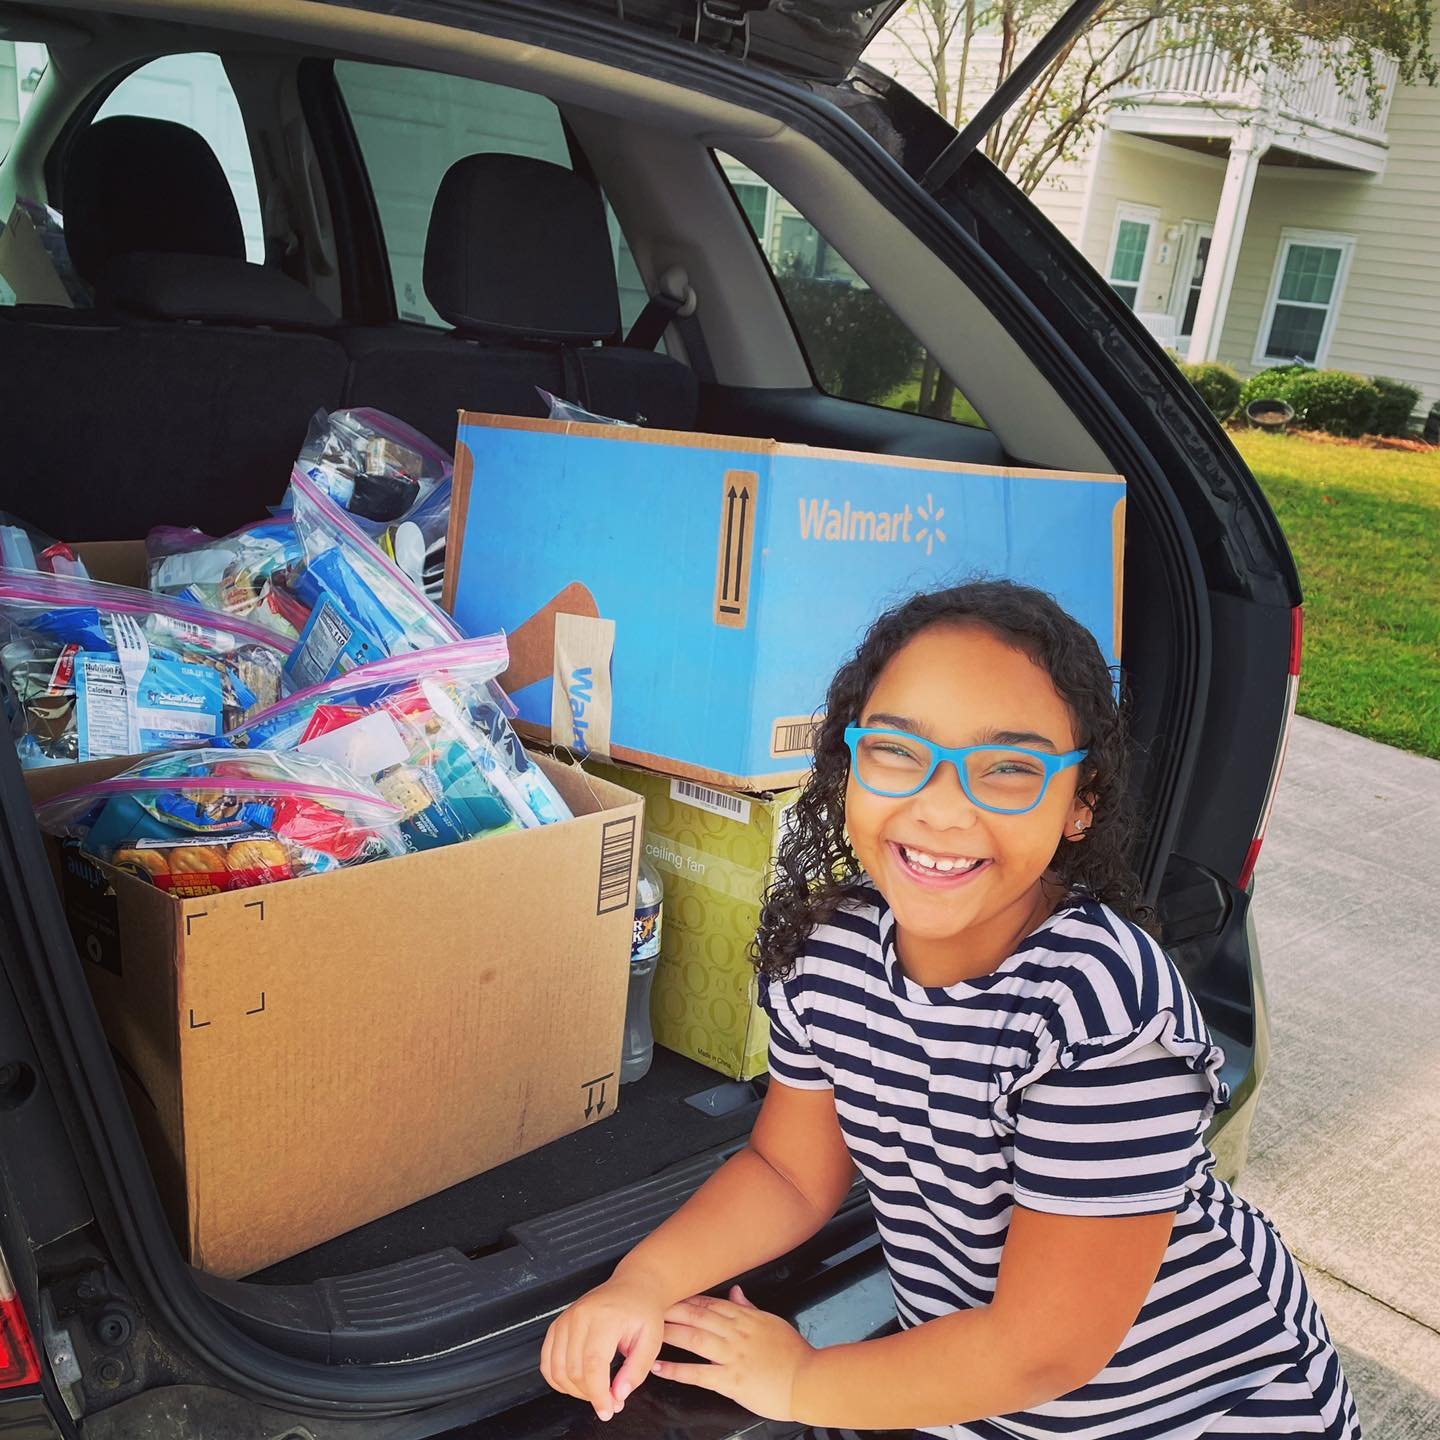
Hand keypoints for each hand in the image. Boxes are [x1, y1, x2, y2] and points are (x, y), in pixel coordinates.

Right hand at [540, 1274, 666, 1419]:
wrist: (632, 1286)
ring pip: (557, 1370)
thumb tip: (618, 1395)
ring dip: (574, 1391)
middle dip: (590, 1395)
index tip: (608, 1409)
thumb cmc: (642, 1310)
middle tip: (608, 1401)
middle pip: (574, 1371)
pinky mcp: (557, 1325)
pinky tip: (575, 1383)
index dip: (598, 1394)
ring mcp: (565, 1319)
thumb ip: (636, 1370)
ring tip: (595, 1391)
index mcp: (605, 1317)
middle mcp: (581, 1316)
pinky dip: (557, 1379)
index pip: (593, 1365)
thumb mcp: (651, 1340)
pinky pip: (546, 1361)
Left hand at [652, 1286, 814, 1420]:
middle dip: (672, 1309)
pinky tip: (659, 1367)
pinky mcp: (731, 1380)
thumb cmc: (794, 1355)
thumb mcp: (772, 1322)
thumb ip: (750, 1308)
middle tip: (649, 1306)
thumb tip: (735, 1291)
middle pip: (697, 1315)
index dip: (687, 1298)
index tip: (670, 1293)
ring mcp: (733, 1355)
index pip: (711, 1302)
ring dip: (669, 1333)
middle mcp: (736, 1333)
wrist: (808, 1380)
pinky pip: (698, 1373)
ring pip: (694, 1338)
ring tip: (648, 1331)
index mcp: (746, 1318)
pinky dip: (676, 1370)